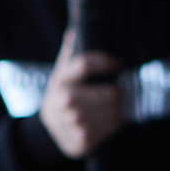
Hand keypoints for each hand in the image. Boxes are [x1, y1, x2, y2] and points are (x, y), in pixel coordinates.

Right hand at [40, 27, 125, 158]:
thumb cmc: (61, 97)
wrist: (50, 132)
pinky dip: (116, 122)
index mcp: (60, 80)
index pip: (84, 64)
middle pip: (108, 93)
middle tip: (118, 91)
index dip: (105, 61)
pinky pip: (112, 126)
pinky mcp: (83, 139)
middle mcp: (65, 101)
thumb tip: (74, 31)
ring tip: (114, 105)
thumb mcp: (60, 76)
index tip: (116, 63)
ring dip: (118, 107)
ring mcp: (74, 122)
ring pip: (113, 110)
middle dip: (117, 91)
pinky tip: (110, 118)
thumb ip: (68, 54)